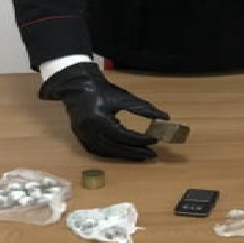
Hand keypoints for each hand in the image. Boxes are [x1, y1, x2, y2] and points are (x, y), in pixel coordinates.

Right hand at [38, 62, 166, 160]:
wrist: (78, 88)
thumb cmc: (101, 90)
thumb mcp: (123, 97)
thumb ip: (143, 108)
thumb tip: (165, 117)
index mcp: (97, 117)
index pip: (122, 134)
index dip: (139, 139)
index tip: (154, 140)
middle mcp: (88, 130)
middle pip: (115, 147)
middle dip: (135, 152)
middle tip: (152, 154)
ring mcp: (83, 136)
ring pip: (107, 152)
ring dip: (126, 155)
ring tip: (142, 155)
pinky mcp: (82, 139)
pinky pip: (100, 152)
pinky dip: (114, 154)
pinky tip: (126, 153)